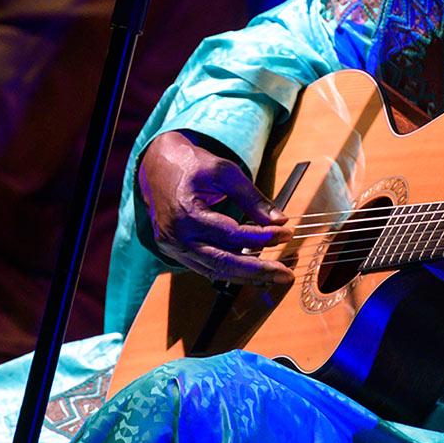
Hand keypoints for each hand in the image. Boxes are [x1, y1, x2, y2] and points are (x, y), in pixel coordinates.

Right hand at [137, 130, 293, 284]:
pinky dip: (230, 272)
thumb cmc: (191, 165)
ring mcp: (173, 248)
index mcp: (186, 213)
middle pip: (222, 262)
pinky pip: (205, 268)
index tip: (286, 233)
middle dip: (258, 270)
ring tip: (274, 276)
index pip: (231, 234)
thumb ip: (251, 198)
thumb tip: (279, 220)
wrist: (157, 167)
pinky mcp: (175, 253)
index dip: (262, 236)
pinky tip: (252, 273)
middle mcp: (177, 236)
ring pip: (214, 271)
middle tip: (285, 273)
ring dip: (247, 277)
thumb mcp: (224, 172)